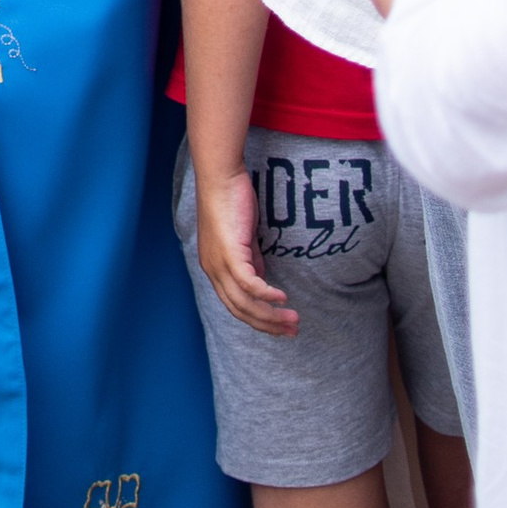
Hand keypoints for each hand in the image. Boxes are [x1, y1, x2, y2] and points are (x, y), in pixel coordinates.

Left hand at [191, 157, 297, 336]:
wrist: (220, 176)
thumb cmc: (231, 200)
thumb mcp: (243, 238)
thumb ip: (250, 260)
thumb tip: (262, 279)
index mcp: (214, 269)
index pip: (235, 306)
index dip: (258, 320)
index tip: (280, 328)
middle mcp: (213, 271)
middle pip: (240, 311)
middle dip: (268, 325)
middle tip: (293, 331)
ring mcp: (219, 264)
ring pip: (245, 303)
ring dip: (271, 315)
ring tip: (293, 320)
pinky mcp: (229, 254)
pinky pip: (249, 284)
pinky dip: (266, 296)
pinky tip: (282, 299)